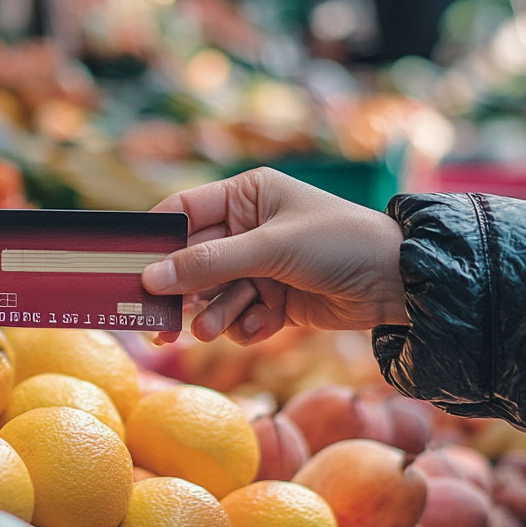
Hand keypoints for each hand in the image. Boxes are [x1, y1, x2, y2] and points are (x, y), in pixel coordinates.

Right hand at [141, 167, 408, 344]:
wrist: (398, 283)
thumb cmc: (339, 243)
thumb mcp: (271, 248)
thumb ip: (210, 263)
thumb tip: (151, 277)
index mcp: (246, 197)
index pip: (182, 212)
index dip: (154, 240)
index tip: (127, 268)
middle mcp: (248, 229)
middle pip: (192, 262)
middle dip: (183, 293)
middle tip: (160, 323)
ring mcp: (261, 266)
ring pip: (214, 295)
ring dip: (215, 314)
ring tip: (214, 330)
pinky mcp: (275, 300)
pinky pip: (241, 317)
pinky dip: (248, 325)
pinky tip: (267, 324)